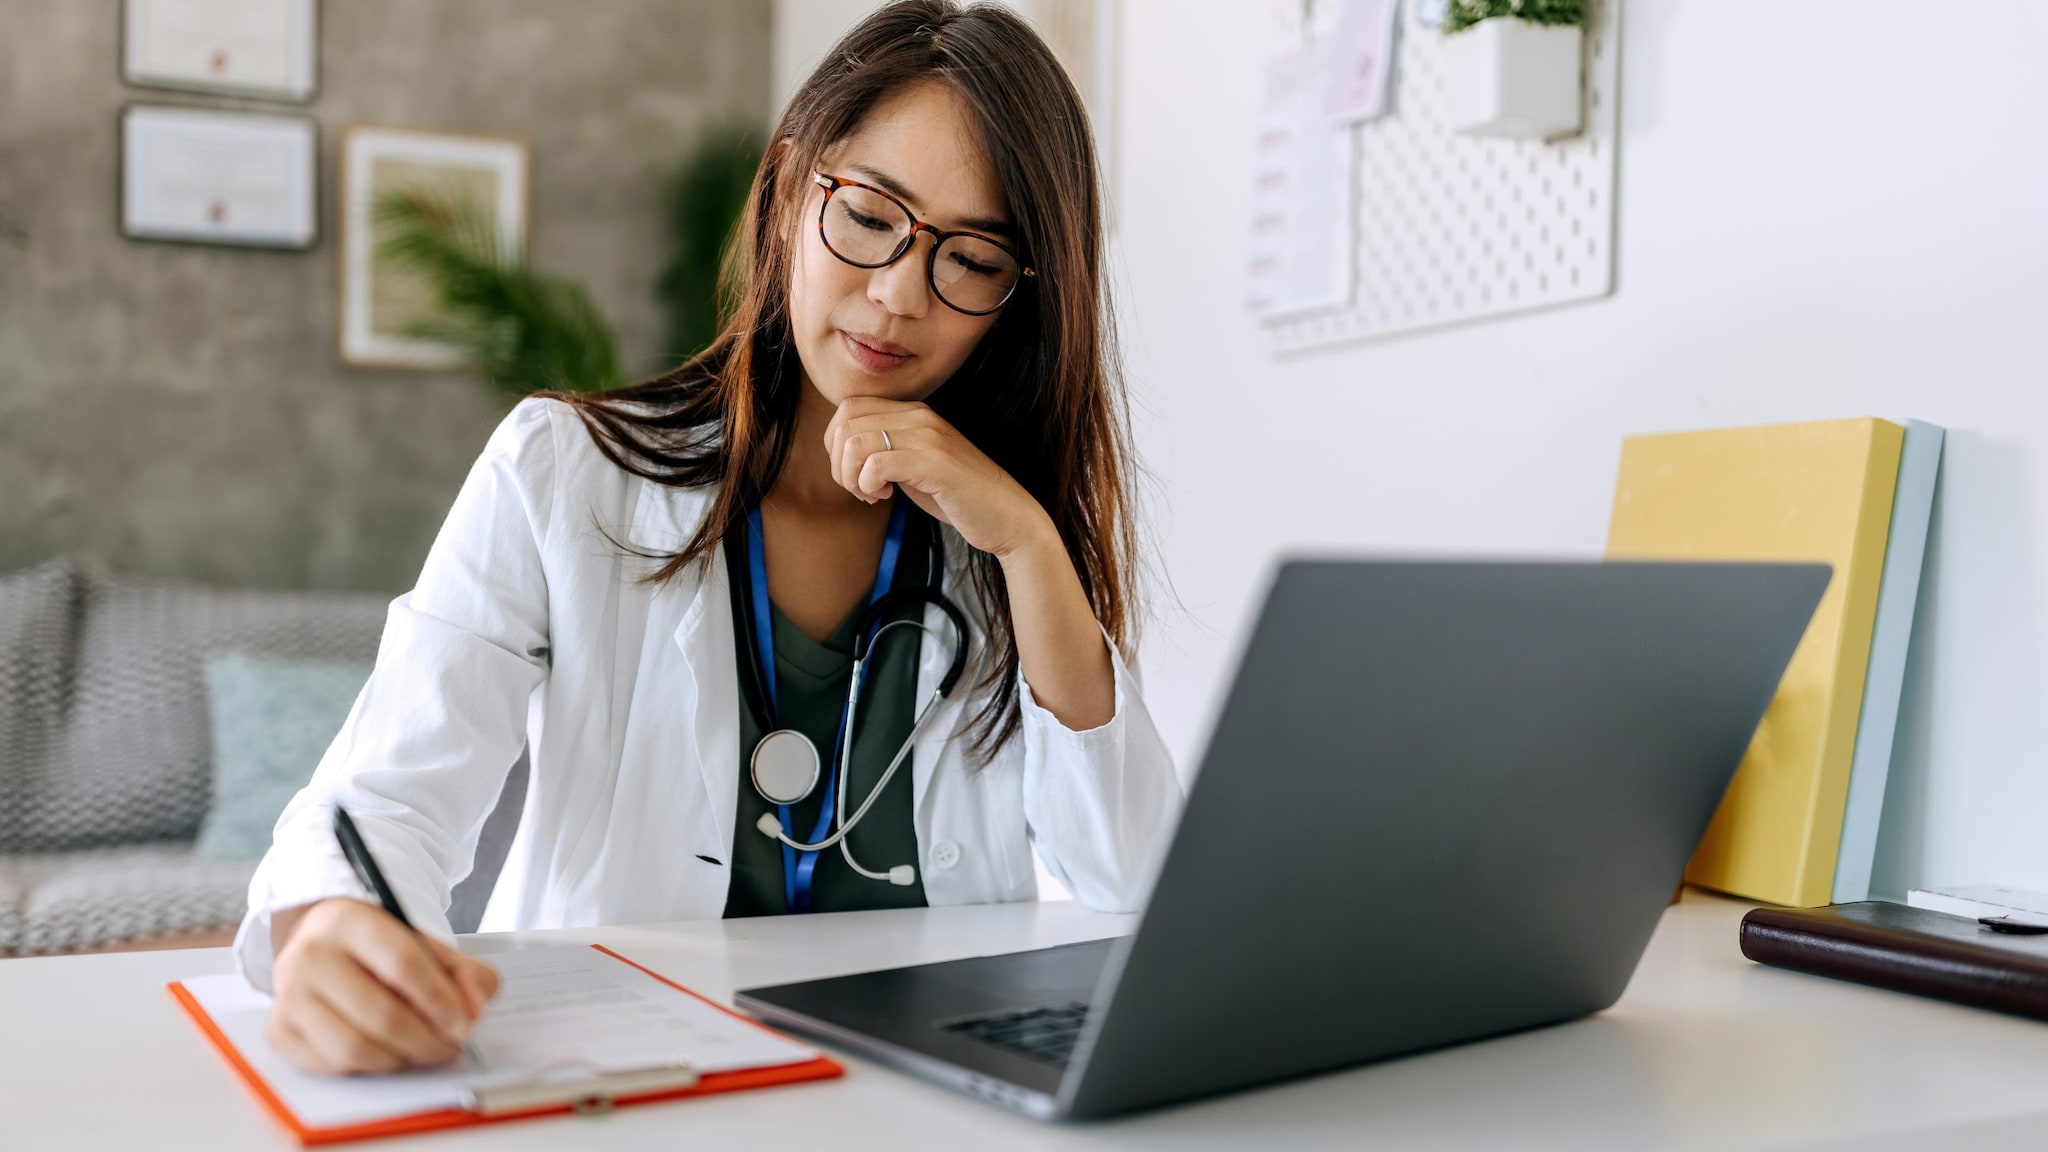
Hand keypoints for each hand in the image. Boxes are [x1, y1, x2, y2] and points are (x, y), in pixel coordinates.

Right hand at [266, 897, 499, 1075]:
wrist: (323, 947)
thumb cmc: (379, 950)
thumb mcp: (425, 945)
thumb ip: (464, 973)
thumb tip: (473, 1009)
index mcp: (349, 921)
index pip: (401, 963)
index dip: (439, 1000)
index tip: (463, 1023)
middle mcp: (310, 955)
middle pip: (380, 1014)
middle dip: (427, 1040)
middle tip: (450, 1045)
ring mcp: (289, 995)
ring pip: (355, 1048)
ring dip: (400, 1059)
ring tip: (421, 1049)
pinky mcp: (280, 1031)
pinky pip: (333, 1066)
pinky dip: (369, 1067)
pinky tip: (385, 1051)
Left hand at [823, 397, 1054, 559]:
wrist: (1007, 517)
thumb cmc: (958, 497)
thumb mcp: (913, 465)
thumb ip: (885, 451)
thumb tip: (842, 452)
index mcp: (913, 412)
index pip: (848, 408)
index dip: (836, 445)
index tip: (858, 475)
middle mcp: (919, 416)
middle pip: (844, 422)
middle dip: (839, 463)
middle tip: (861, 489)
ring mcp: (928, 436)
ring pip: (854, 442)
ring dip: (852, 477)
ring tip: (873, 494)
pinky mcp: (934, 462)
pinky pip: (876, 464)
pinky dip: (869, 485)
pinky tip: (886, 497)